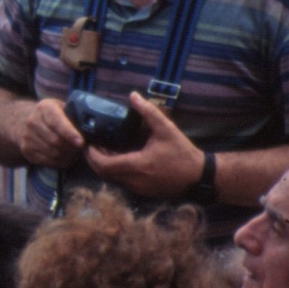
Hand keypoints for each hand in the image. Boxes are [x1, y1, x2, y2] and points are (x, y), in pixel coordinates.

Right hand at [20, 97, 83, 168]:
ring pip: (53, 152)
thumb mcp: (63, 108)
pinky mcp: (26, 149)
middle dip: (72, 147)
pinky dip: (59, 162)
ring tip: (74, 153)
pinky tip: (65, 157)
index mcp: (44, 107)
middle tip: (81, 148)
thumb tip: (93, 128)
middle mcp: (32, 121)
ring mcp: (27, 136)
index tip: (81, 142)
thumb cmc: (54, 115)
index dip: (70, 133)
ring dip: (67, 156)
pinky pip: (47, 161)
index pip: (57, 122)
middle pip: (55, 140)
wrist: (26, 122)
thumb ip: (74, 116)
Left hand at [86, 91, 205, 198]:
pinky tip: (119, 158)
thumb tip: (133, 95)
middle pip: (103, 173)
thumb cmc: (182, 153)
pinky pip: (121, 181)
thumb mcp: (166, 129)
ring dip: (104, 165)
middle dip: (94, 159)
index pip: (103, 164)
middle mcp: (133, 181)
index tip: (88, 142)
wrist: (200, 177)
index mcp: (136, 166)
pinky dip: (115, 171)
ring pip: (111, 178)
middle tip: (93, 144)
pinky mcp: (142, 192)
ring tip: (104, 148)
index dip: (91, 154)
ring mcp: (137, 189)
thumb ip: (148, 112)